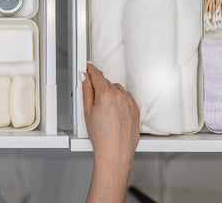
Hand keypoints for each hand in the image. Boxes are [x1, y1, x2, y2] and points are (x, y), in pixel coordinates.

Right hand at [83, 63, 138, 202]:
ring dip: (110, 92)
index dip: (91, 69)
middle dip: (99, 85)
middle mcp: (119, 96)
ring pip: (117, 88)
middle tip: (93, 97)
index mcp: (105, 95)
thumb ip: (86, 91)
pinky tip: (114, 111)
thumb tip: (85, 78)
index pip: (97, 74)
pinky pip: (126, 97)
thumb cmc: (101, 137)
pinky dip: (120, 99)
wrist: (115, 153)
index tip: (88, 67)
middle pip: (106, 81)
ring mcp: (129, 102)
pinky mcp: (136, 108)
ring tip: (104, 109)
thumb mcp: (87, 112)